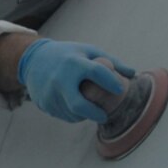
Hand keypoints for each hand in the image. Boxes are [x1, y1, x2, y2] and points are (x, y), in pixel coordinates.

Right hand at [16, 39, 135, 123]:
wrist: (33, 59)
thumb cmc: (69, 55)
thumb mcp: (89, 51)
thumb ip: (112, 62)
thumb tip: (133, 73)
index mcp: (74, 63)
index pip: (97, 73)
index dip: (111, 82)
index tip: (120, 89)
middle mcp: (60, 79)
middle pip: (79, 105)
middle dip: (95, 114)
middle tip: (104, 116)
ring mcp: (50, 93)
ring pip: (73, 114)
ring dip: (84, 114)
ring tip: (88, 106)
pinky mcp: (44, 103)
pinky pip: (64, 115)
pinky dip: (73, 114)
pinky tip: (75, 105)